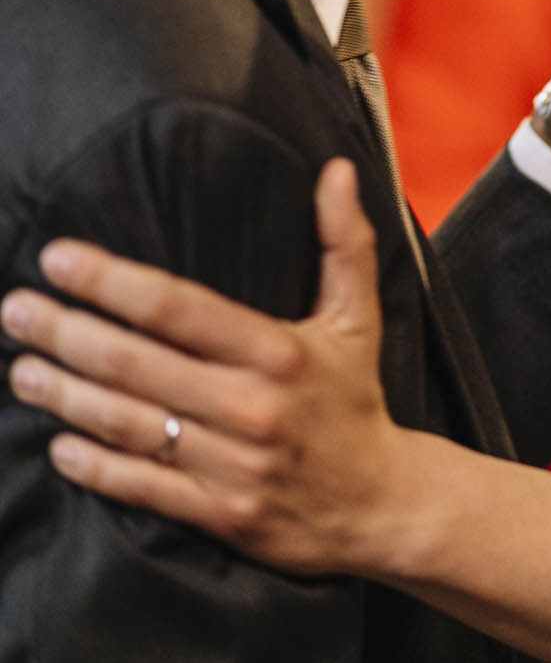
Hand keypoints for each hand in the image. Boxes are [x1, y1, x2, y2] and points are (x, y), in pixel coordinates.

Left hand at [2, 162, 419, 577]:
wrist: (380, 502)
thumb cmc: (355, 400)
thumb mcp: (359, 318)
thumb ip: (345, 243)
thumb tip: (338, 171)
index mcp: (279, 352)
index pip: (178, 308)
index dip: (112, 282)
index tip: (59, 259)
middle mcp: (252, 406)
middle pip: (136, 364)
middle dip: (66, 333)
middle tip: (16, 310)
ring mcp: (233, 464)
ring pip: (129, 424)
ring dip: (66, 395)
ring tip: (23, 370)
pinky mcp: (221, 512)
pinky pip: (144, 486)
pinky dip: (96, 466)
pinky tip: (59, 444)